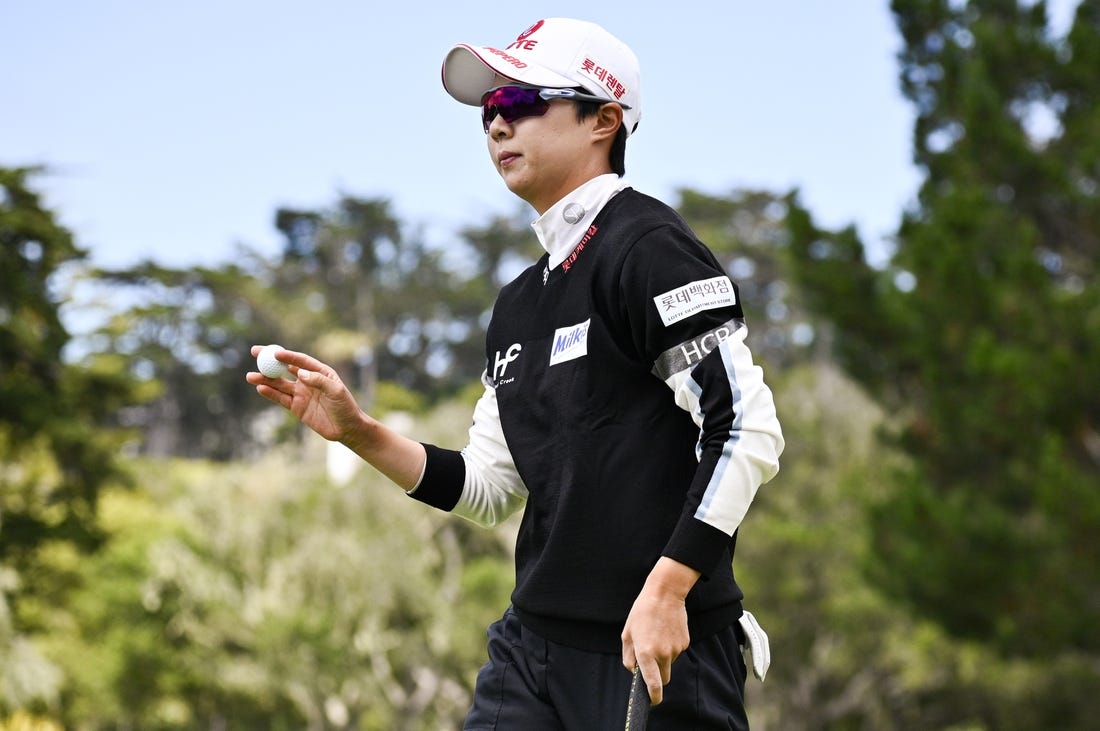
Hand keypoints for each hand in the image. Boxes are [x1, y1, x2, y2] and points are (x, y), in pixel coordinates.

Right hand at [245, 345, 363, 441]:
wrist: (346, 428)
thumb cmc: (345, 407)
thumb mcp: (336, 391)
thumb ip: (318, 380)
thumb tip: (300, 373)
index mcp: (320, 371)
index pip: (300, 360)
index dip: (287, 356)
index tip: (274, 352)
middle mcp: (307, 380)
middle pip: (285, 368)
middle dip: (269, 361)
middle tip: (254, 353)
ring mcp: (301, 393)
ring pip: (279, 384)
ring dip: (265, 379)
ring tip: (250, 376)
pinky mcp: (296, 407)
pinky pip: (281, 398)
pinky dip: (270, 394)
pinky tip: (260, 388)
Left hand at [621, 557, 699, 704]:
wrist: (665, 594)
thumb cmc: (642, 612)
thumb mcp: (628, 633)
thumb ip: (629, 656)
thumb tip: (633, 670)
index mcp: (645, 653)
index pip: (653, 684)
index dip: (654, 696)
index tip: (653, 701)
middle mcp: (662, 654)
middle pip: (663, 678)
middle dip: (657, 676)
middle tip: (650, 659)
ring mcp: (675, 649)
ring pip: (669, 664)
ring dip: (663, 658)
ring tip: (656, 636)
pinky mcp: (684, 643)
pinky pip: (676, 652)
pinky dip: (670, 647)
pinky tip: (665, 631)